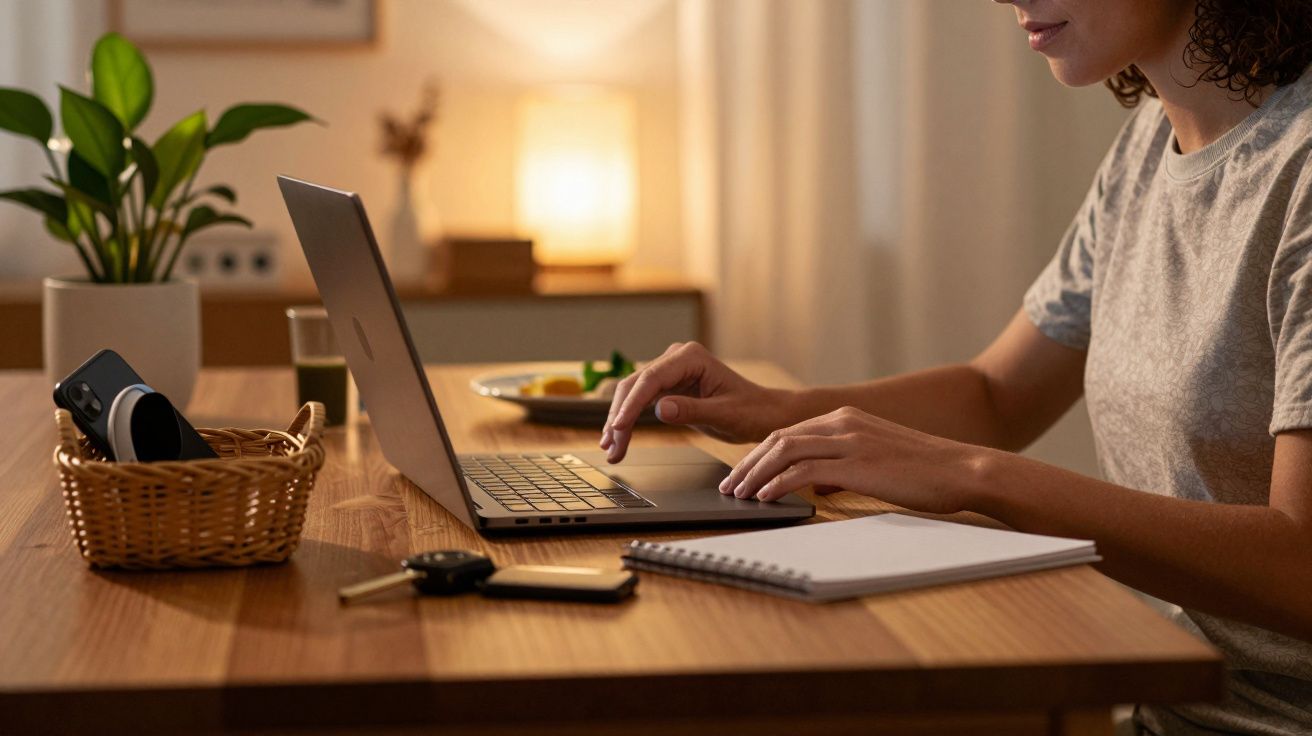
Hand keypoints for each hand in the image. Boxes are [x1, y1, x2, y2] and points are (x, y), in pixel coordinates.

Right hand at [601, 342, 791, 462]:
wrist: (762, 413)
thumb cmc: (751, 410)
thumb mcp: (725, 414)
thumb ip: (692, 410)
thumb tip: (660, 409)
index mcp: (691, 357)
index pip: (651, 379)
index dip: (632, 404)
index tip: (620, 426)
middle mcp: (677, 359)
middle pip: (636, 385)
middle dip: (621, 417)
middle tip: (612, 447)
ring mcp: (670, 371)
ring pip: (633, 394)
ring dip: (620, 421)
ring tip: (612, 450)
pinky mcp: (668, 387)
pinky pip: (641, 402)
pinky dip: (630, 421)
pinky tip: (619, 439)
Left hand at [719, 406, 982, 514]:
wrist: (964, 470)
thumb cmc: (925, 473)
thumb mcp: (877, 462)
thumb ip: (844, 469)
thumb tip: (819, 486)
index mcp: (847, 418)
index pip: (789, 433)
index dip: (760, 455)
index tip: (743, 475)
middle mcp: (843, 423)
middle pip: (779, 439)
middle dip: (749, 464)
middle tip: (730, 487)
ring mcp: (850, 440)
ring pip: (785, 452)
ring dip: (756, 474)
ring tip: (740, 495)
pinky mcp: (858, 463)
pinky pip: (804, 472)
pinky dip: (779, 484)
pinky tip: (766, 498)